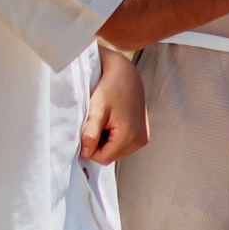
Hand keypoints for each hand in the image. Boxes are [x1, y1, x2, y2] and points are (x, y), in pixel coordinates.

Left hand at [80, 49, 147, 164]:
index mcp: (130, 136)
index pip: (102, 158)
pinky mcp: (142, 132)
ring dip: (106, 139)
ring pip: (116, 150)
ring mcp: (143, 137)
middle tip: (97, 121)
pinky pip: (123, 143)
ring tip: (105, 119)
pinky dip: (113, 135)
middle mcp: (140, 140)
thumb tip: (85, 153)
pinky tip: (112, 119)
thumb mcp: (97, 108)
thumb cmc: (112, 85)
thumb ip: (90, 133)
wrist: (126, 71)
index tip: (87, 129)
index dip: (90, 147)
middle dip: (99, 143)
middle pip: (110, 156)